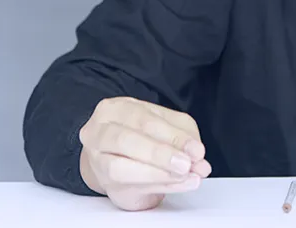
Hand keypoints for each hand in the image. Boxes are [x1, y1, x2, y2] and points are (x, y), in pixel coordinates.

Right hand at [78, 96, 211, 210]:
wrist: (114, 157)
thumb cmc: (141, 135)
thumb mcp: (164, 124)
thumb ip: (182, 134)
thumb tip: (197, 155)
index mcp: (113, 109)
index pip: (143, 119)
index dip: (172, 135)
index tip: (197, 150)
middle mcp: (99, 133)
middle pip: (127, 141)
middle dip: (161, 154)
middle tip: (188, 164)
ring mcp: (97, 161)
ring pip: (120, 168)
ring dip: (158, 173)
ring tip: (185, 175)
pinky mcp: (105, 184)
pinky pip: (129, 186)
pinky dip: (160, 185)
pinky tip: (180, 184)